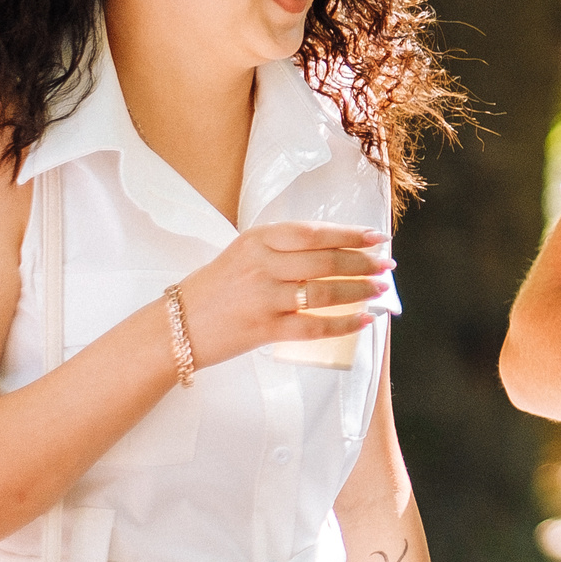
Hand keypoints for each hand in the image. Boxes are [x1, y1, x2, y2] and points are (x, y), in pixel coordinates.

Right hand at [172, 221, 393, 367]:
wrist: (174, 327)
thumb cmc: (214, 290)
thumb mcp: (243, 256)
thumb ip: (281, 250)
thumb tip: (334, 252)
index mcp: (257, 240)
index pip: (314, 233)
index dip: (350, 235)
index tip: (377, 237)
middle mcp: (261, 264)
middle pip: (325, 260)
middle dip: (363, 263)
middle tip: (386, 266)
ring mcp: (263, 297)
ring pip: (324, 291)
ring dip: (359, 290)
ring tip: (379, 290)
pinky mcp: (264, 328)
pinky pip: (314, 326)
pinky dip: (344, 323)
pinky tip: (363, 320)